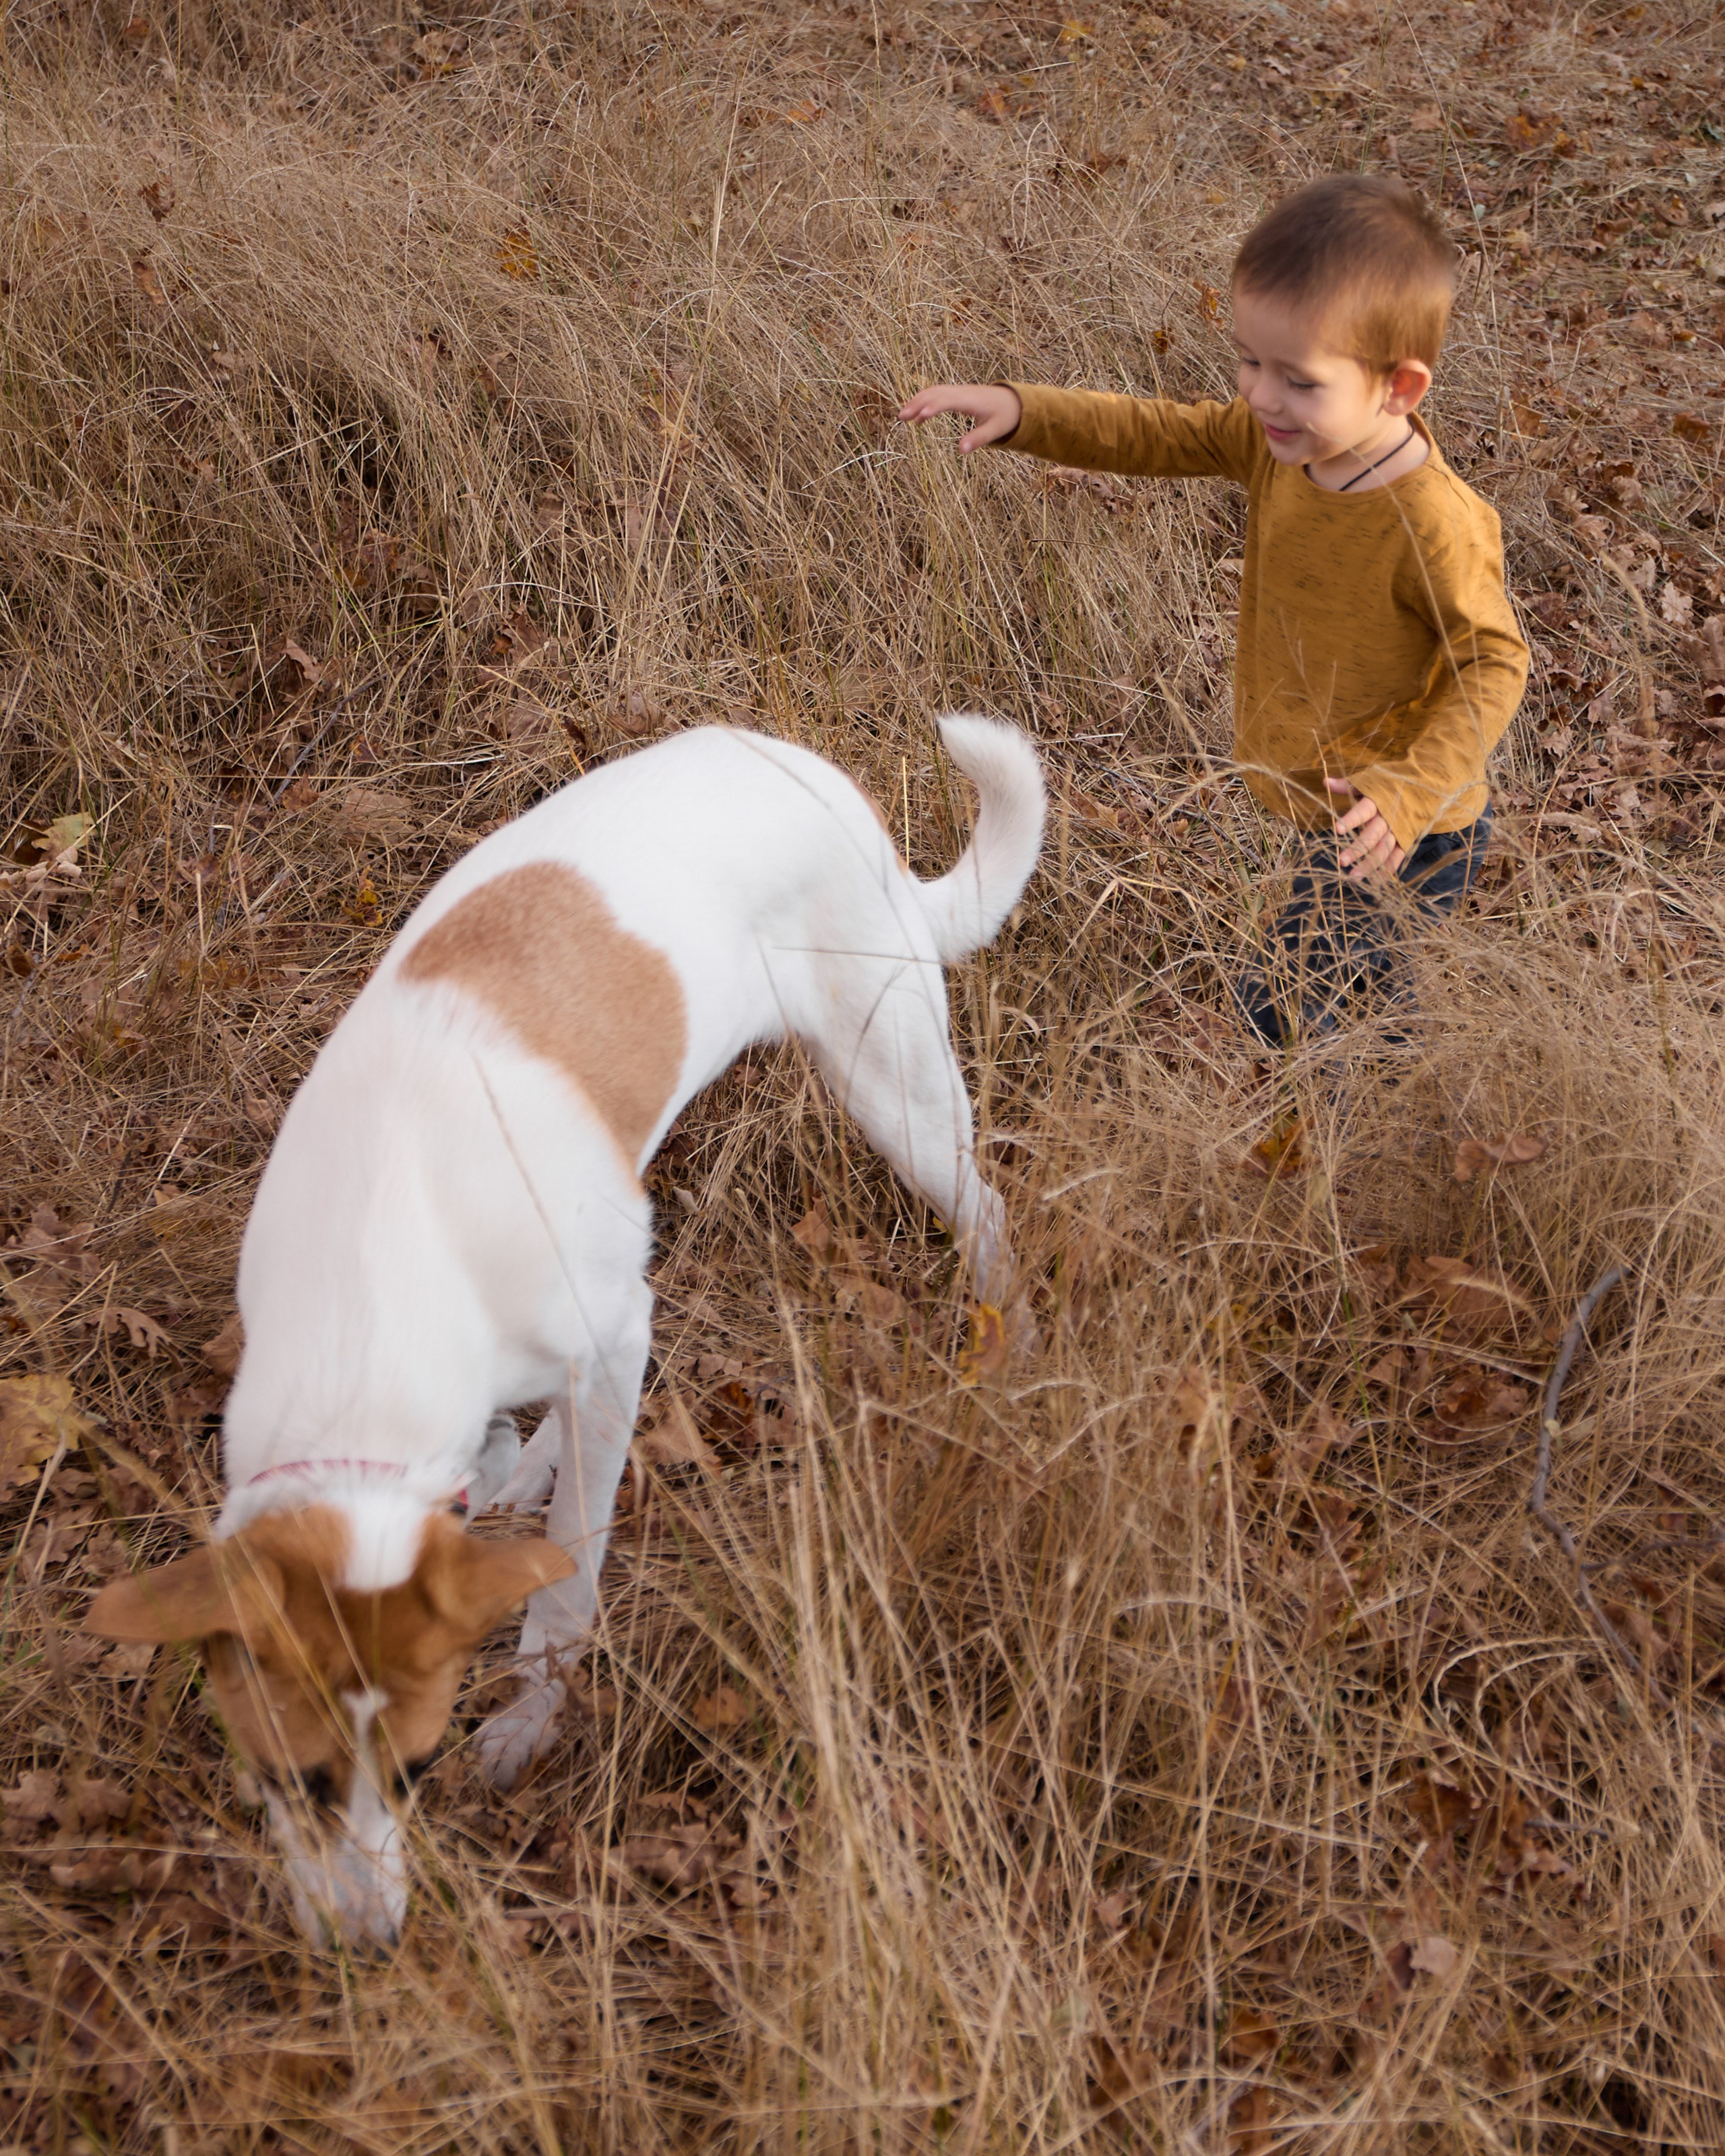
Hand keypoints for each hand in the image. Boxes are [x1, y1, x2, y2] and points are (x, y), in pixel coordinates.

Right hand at [898, 382, 1022, 453]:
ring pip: (933, 392)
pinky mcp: (956, 394)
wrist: (1012, 400)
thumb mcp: (995, 430)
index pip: (948, 401)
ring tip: (903, 416)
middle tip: (901, 417)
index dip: (933, 408)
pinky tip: (917, 417)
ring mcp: (957, 391)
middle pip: (935, 393)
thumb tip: (961, 451)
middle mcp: (961, 392)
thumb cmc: (1004, 416)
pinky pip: (937, 394)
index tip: (919, 417)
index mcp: (971, 401)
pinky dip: (924, 402)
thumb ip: (978, 439)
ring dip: (917, 401)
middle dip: (917, 403)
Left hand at [1327, 779, 1405, 880]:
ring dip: (1371, 864)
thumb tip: (1325, 781)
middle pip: (1374, 834)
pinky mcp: (1408, 839)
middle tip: (1342, 861)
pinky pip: (1399, 856)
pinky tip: (1376, 880)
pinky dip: (1389, 868)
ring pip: (1385, 848)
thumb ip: (1348, 785)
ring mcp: (1400, 830)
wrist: (1427, 786)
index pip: (1364, 810)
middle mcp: (1390, 817)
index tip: (1337, 829)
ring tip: (1354, 876)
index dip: (1352, 819)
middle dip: (1358, 848)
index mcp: (1379, 800)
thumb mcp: (1370, 780)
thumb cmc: (1391, 784)